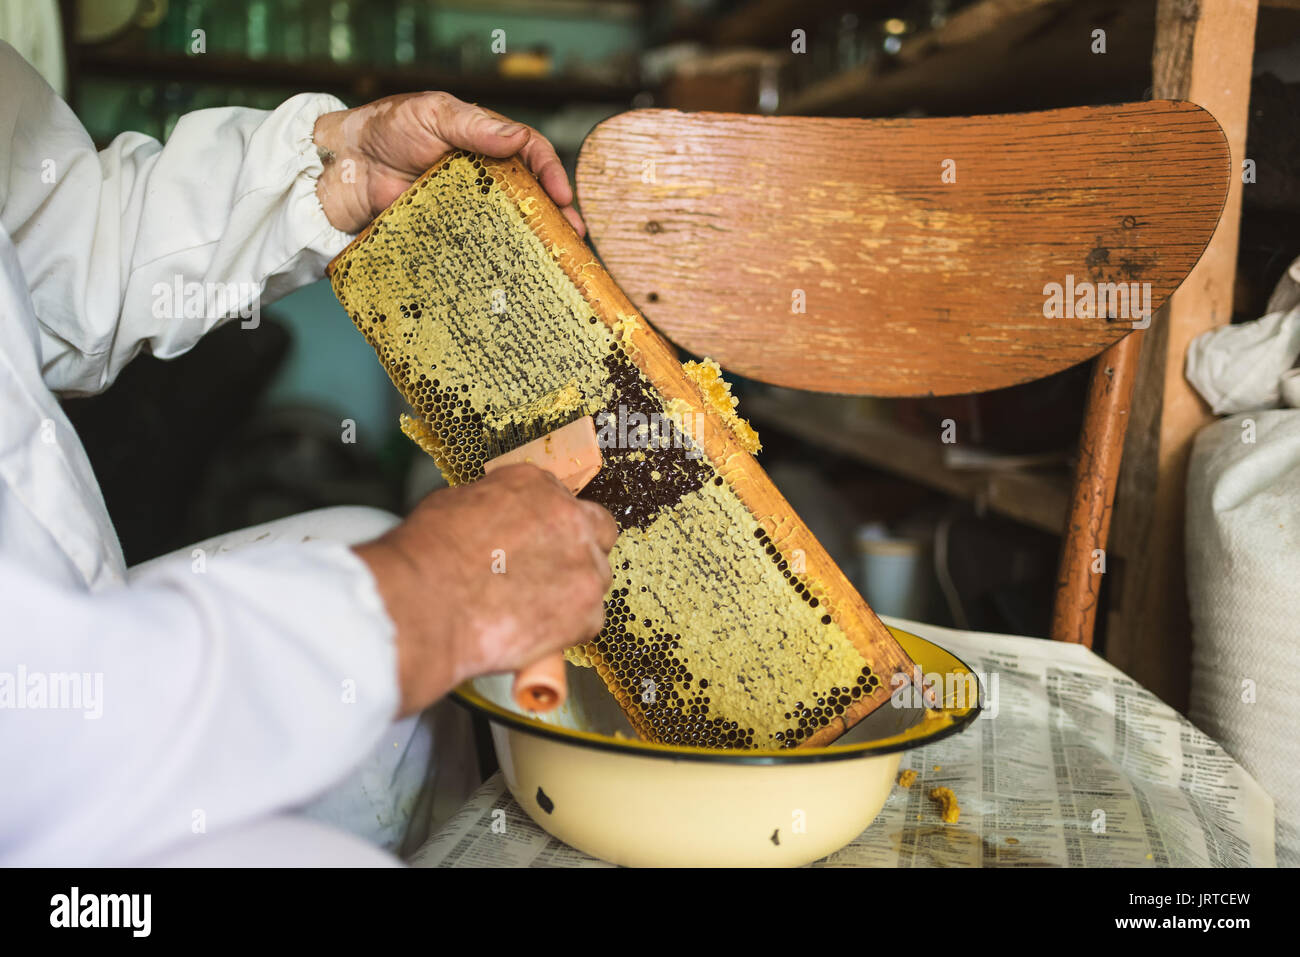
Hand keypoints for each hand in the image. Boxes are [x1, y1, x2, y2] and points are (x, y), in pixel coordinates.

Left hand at [313, 91, 584, 236]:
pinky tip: (512, 276)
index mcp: (484, 143)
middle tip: (572, 238)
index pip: (530, 153)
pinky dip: (497, 263)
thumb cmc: (382, 130)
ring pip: (509, 227)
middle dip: (556, 217)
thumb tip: (516, 138)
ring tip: (552, 261)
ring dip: (534, 244)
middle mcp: (482, 178)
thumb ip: (473, 124)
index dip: (551, 173)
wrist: (338, 169)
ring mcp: (466, 210)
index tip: (562, 197)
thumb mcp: (430, 114)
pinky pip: (476, 250)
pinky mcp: (447, 237)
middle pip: (530, 196)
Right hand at [353, 465, 617, 717]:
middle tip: (550, 571)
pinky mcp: (586, 613)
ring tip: (537, 608)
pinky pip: (590, 620)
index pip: (560, 498)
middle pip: (597, 529)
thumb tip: (494, 522)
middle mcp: (569, 518)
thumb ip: (492, 508)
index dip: (549, 525)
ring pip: (596, 577)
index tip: (538, 541)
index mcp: (534, 485)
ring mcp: (583, 566)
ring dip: (574, 590)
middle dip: (578, 549)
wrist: (424, 606)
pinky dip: (568, 629)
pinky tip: (537, 631)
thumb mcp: (453, 505)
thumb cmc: (427, 559)